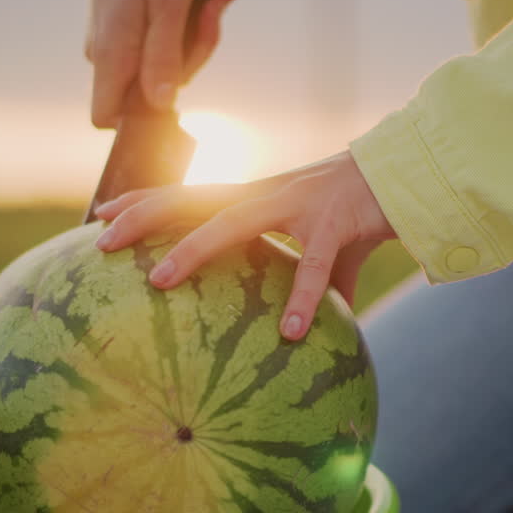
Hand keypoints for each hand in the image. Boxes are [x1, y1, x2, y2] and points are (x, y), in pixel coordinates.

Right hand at [86, 0, 240, 127]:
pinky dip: (191, 15)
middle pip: (151, 88)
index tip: (179, 90)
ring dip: (198, 29)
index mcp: (110, 52)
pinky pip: (165, 35)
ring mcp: (117, 34)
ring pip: (165, 59)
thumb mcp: (168, 5)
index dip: (142, 117)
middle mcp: (107, 49)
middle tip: (211, 12)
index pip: (107, 116)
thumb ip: (164, 59)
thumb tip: (160, 106)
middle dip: (192, 53)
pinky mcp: (130, 19)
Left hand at [94, 151, 396, 340]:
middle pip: (193, 197)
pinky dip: (304, 299)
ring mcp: (300, 202)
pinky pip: (317, 266)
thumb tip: (304, 337)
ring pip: (234, 221)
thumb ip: (305, 283)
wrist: (413, 175)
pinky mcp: (338, 222)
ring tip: (157, 280)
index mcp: (258, 195)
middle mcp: (269, 192)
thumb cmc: (358, 214)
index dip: (144, 200)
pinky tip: (289, 335)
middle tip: (99, 239)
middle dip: (144, 214)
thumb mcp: (321, 247)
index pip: (190, 193)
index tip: (101, 215)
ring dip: (193, 246)